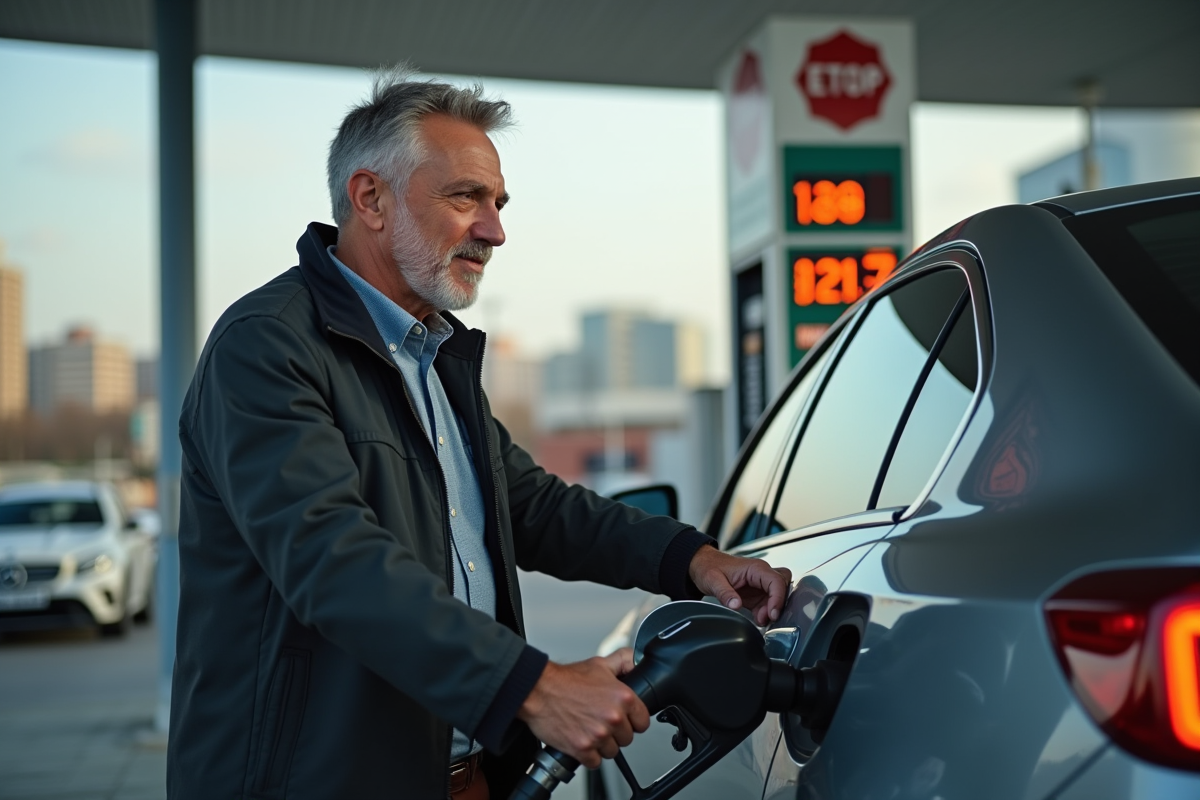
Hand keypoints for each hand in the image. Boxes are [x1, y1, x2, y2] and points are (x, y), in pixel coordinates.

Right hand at [516, 648, 649, 767]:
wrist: (538, 690)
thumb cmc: (565, 680)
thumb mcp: (600, 664)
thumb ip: (623, 661)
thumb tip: (636, 662)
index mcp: (622, 697)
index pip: (643, 722)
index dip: (633, 721)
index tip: (624, 719)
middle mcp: (613, 717)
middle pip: (627, 739)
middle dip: (616, 733)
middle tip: (600, 721)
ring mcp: (598, 735)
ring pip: (611, 752)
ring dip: (602, 745)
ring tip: (589, 729)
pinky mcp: (582, 749)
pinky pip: (595, 762)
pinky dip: (588, 755)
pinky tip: (581, 739)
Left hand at [688, 545, 791, 625]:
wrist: (702, 565)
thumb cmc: (708, 567)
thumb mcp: (713, 580)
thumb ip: (725, 593)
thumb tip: (736, 605)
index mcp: (754, 568)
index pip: (776, 581)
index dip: (778, 598)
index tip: (772, 614)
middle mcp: (760, 574)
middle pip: (782, 586)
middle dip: (778, 603)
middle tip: (768, 616)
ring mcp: (759, 584)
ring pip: (777, 596)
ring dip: (771, 609)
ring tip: (760, 618)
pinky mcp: (755, 593)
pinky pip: (767, 603)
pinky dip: (765, 612)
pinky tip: (757, 618)